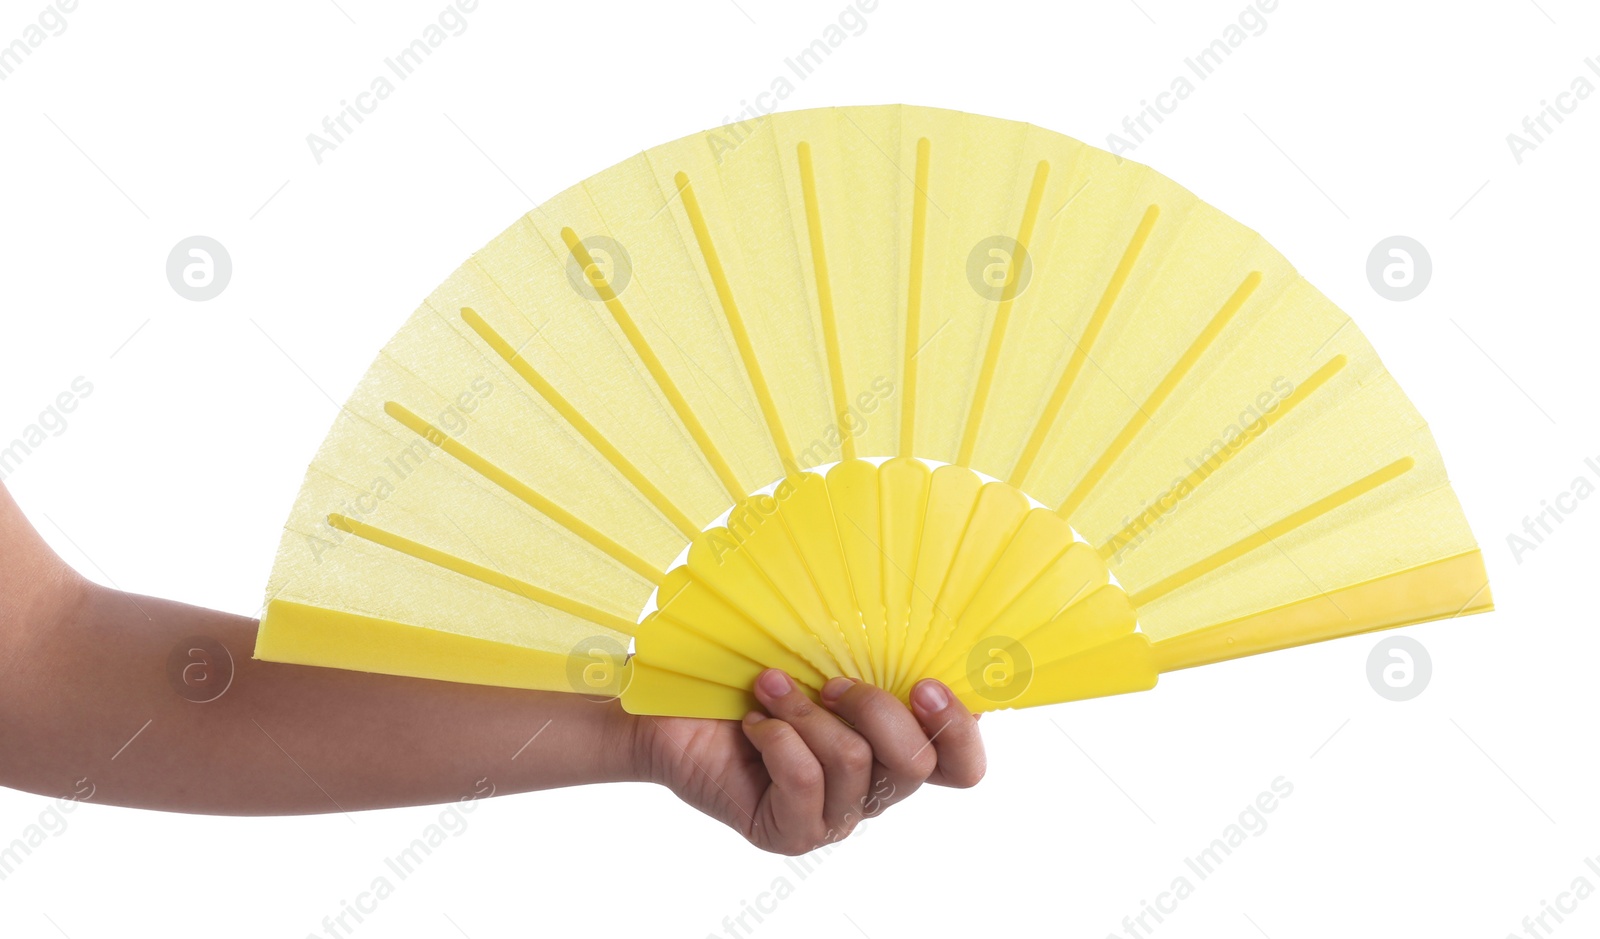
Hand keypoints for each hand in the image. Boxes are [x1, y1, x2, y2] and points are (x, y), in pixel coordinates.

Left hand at [631, 669, 985, 854]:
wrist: (674, 708)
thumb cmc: (751, 672)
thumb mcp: (819, 653)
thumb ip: (873, 651)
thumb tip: (920, 617)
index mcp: (896, 746)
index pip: (961, 765)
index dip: (960, 729)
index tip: (925, 683)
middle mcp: (875, 788)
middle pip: (917, 763)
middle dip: (875, 707)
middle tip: (829, 681)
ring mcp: (834, 815)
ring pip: (855, 763)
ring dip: (808, 714)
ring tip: (769, 690)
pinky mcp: (791, 831)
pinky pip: (806, 784)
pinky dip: (779, 740)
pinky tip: (754, 724)